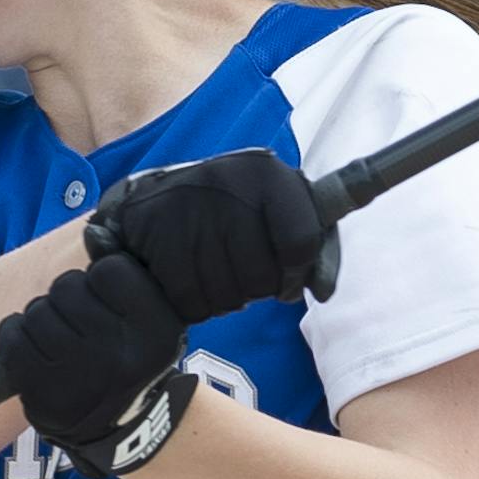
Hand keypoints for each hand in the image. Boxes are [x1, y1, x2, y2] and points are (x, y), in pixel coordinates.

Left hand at [0, 253, 198, 478]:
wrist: (127, 429)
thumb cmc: (134, 355)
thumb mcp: (150, 316)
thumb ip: (126, 270)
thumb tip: (94, 229)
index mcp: (156, 330)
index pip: (109, 269)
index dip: (103, 278)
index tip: (109, 300)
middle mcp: (121, 356)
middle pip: (67, 287)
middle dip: (68, 298)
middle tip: (81, 322)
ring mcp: (80, 378)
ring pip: (37, 311)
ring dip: (41, 318)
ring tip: (60, 338)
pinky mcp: (44, 396)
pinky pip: (12, 338)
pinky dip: (16, 336)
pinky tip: (34, 348)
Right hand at [85, 148, 327, 317]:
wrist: (157, 198)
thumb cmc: (234, 211)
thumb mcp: (278, 210)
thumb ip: (310, 246)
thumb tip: (324, 291)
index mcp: (267, 173)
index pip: (302, 242)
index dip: (298, 272)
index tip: (288, 275)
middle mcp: (227, 182)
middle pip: (264, 280)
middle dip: (258, 288)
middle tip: (243, 271)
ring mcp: (187, 208)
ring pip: (228, 298)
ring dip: (226, 298)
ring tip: (216, 271)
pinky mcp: (154, 235)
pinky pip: (192, 303)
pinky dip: (196, 305)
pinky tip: (192, 279)